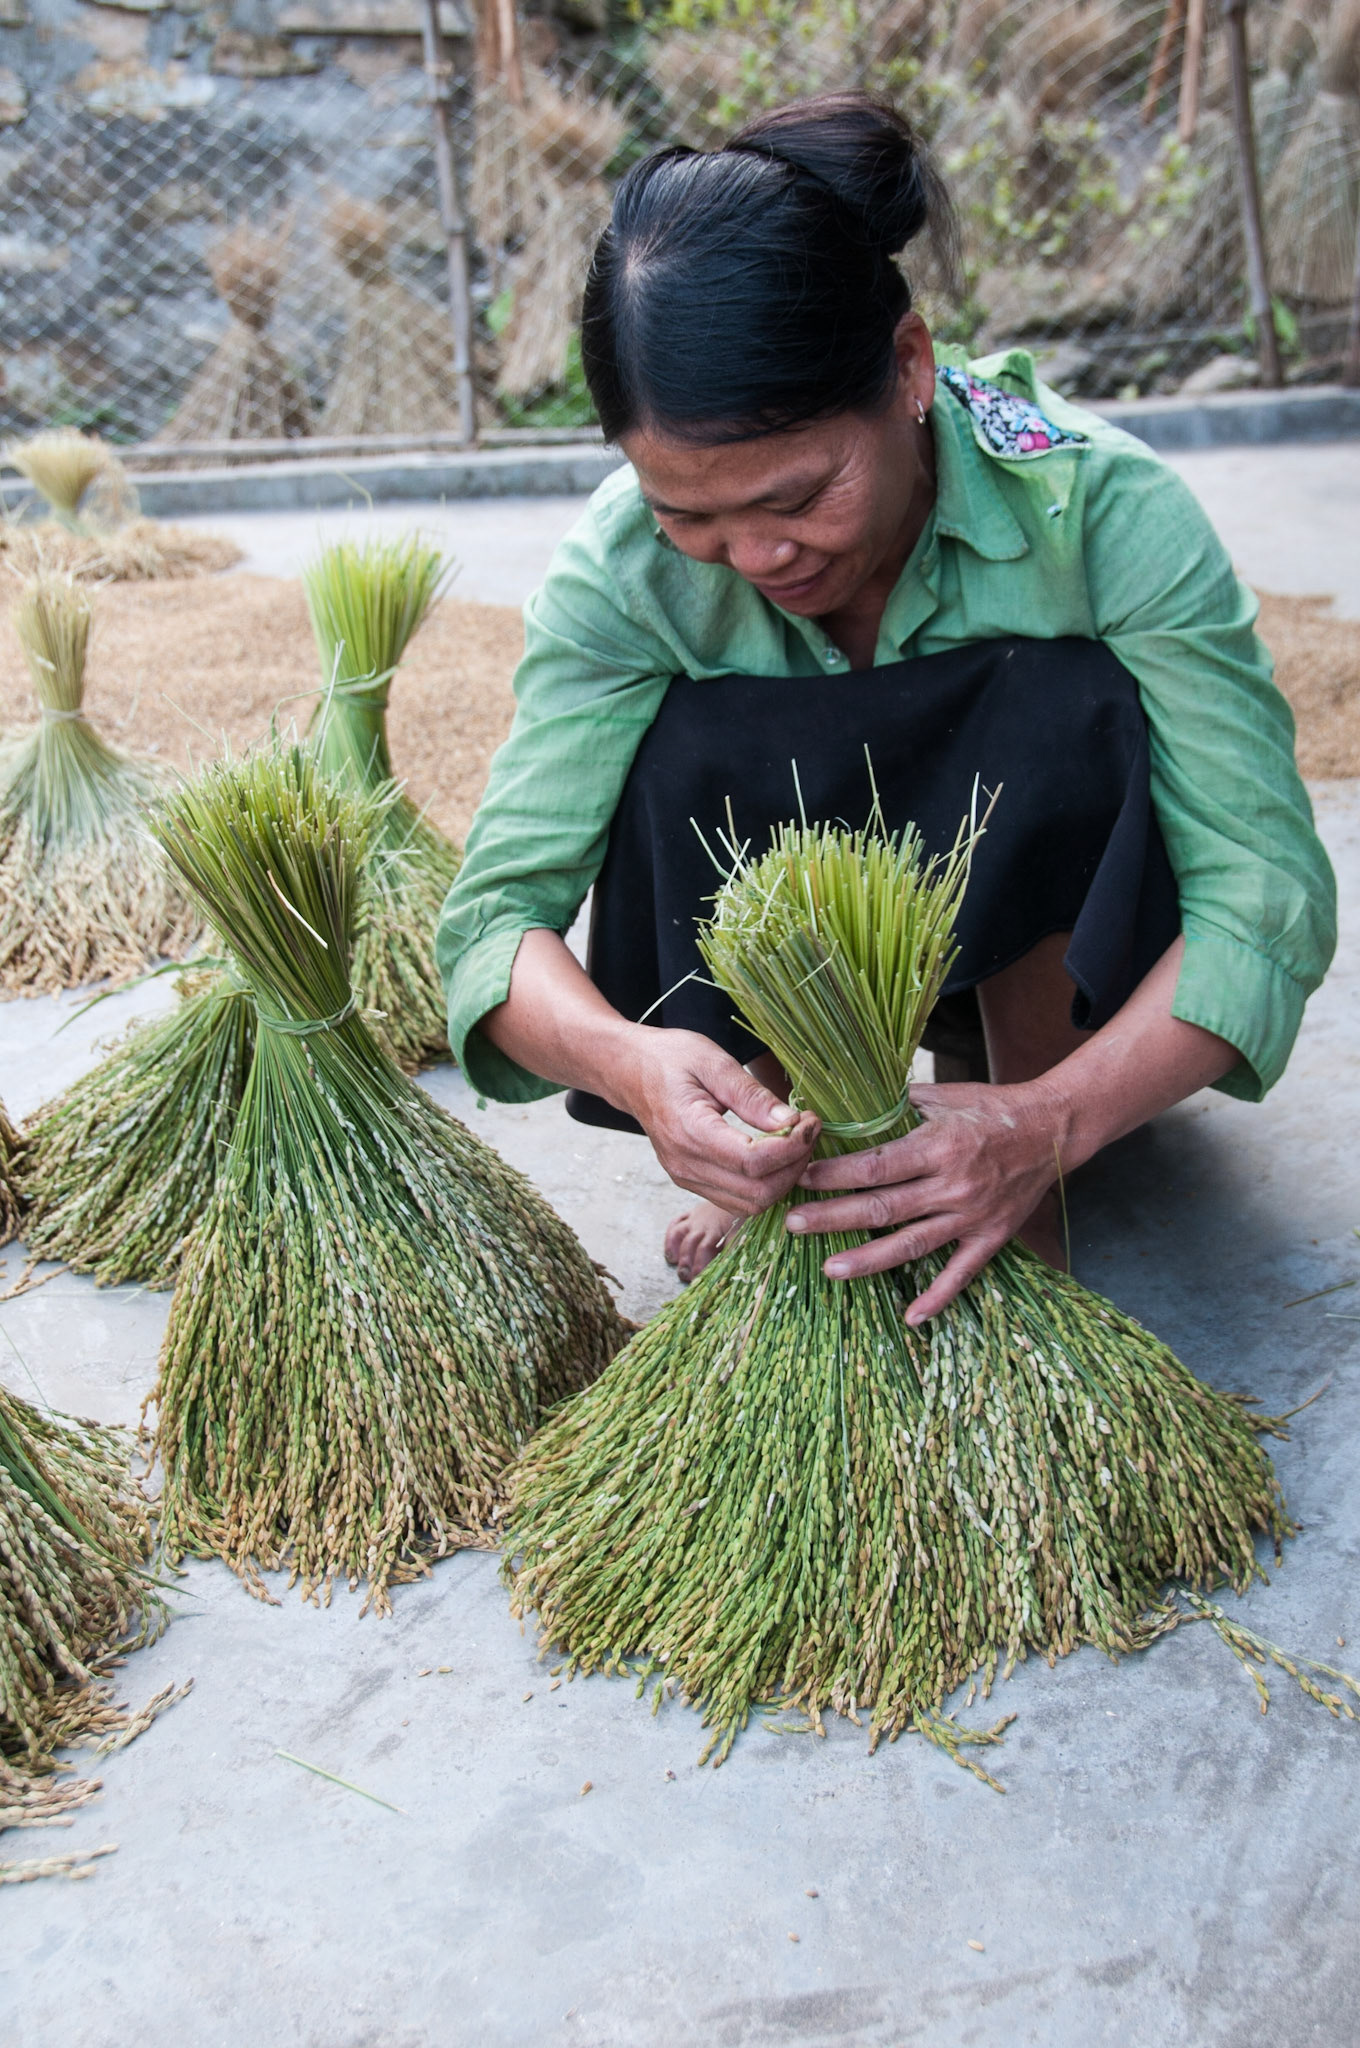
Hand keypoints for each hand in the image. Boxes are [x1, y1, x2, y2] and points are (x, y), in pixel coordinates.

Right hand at [619, 1027, 820, 1216]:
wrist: (628, 1070)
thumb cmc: (668, 1058)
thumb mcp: (713, 1061)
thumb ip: (752, 1095)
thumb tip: (792, 1122)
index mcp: (690, 1131)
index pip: (754, 1162)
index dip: (793, 1147)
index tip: (810, 1120)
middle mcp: (686, 1165)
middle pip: (758, 1193)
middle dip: (795, 1166)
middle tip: (809, 1130)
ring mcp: (686, 1178)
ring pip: (751, 1205)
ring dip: (783, 1179)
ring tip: (795, 1142)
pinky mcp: (691, 1181)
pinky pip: (738, 1200)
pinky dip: (765, 1184)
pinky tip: (775, 1153)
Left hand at [785, 1078, 1067, 1321]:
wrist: (1052, 1129)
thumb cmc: (992, 1107)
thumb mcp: (944, 1095)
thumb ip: (897, 1105)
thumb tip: (847, 1107)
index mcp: (939, 1146)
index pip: (876, 1166)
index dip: (836, 1175)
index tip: (801, 1179)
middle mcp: (953, 1185)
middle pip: (883, 1208)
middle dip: (834, 1218)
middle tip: (793, 1225)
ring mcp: (972, 1217)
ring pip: (912, 1245)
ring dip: (869, 1260)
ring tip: (830, 1270)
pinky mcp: (991, 1238)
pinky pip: (961, 1274)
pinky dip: (938, 1298)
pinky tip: (910, 1319)